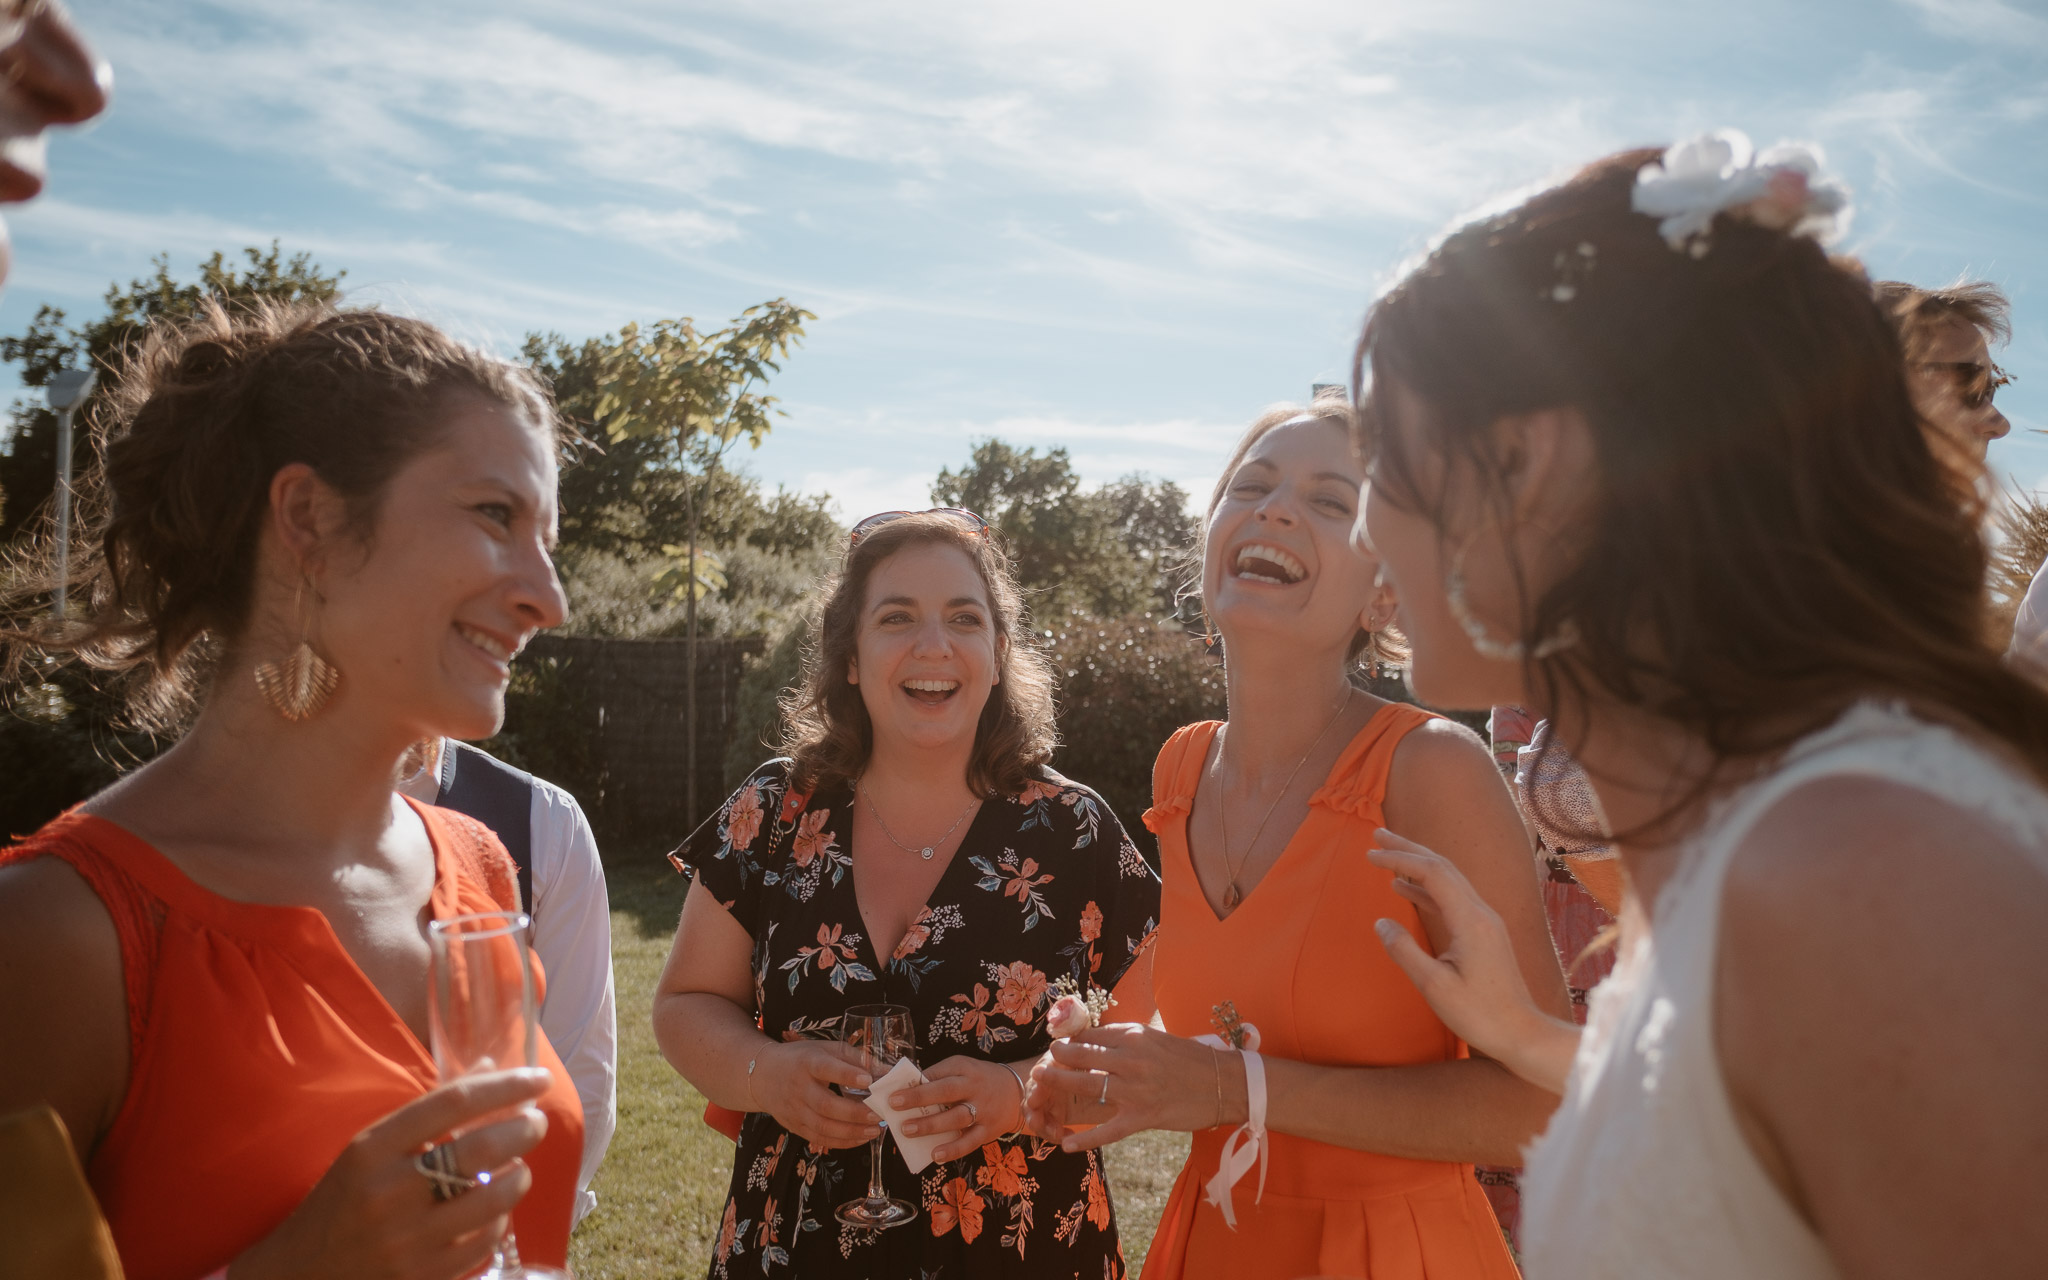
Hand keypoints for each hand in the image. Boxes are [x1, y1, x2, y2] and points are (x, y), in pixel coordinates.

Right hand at [227, 1068, 552, 1279]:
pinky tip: (491, 1209)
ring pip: (493, 1197)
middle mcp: (389, 1192)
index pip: (454, 1103)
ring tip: (516, 1168)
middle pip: (481, 1148)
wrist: (300, 1274)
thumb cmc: (343, 1201)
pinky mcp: (424, 1276)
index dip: (505, 1086)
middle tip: (536, 1122)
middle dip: (524, 1129)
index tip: (537, 1078)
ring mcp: (407, 1239)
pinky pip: (486, 1240)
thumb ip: (429, 1112)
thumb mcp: (369, 1149)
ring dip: (518, 1176)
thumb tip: (491, 1066)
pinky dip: (498, 1219)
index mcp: (372, 1149)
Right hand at [753, 1039, 883, 1150]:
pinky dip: (842, 1142)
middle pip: (825, 1104)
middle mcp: (798, 1088)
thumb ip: (855, 1058)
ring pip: (823, 1127)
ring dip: (851, 1132)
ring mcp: (795, 1110)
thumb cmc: (801, 1059)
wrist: (761, 1075)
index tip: (868, 1080)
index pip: (826, 1069)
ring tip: (874, 1130)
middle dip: (854, 1112)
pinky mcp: (794, 1126)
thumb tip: (886, 1070)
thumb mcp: (825, 1049)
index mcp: (807, 1063)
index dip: (847, 1075)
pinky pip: (819, 1139)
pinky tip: (860, 1138)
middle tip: (878, 1114)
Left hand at [888, 1055, 1030, 1162]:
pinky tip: (935, 1154)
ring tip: (908, 1130)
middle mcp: (975, 1087)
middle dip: (920, 1098)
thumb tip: (906, 1090)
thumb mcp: (961, 1069)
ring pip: (957, 1117)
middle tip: (895, 1105)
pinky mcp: (989, 1131)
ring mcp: (983, 1110)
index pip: (938, 1073)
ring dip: (931, 1125)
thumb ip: (938, 1078)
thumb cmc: (978, 1080)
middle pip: (947, 1091)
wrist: (1016, 1092)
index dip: (916, 1083)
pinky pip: (970, 1141)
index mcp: (964, 1068)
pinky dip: (953, 1149)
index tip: (893, 1092)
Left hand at [1033, 1022, 1239, 1151]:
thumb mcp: (1157, 1038)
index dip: (1068, 1040)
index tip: (1055, 1046)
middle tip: (1040, 1062)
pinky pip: (1108, 1130)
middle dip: (1056, 1058)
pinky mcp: (1143, 1117)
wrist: (1224, 1083)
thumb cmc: (1191, 1059)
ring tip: (1039, 1085)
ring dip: (1058, 1085)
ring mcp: (1136, 1089)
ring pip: (1087, 1085)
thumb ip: (1128, 1039)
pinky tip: (1066, 1145)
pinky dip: (1085, 1139)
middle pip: (1081, 1055)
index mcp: (1135, 1036)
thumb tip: (1097, 1037)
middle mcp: (1132, 1059)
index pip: (1091, 1035)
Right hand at [1369, 828, 1579, 1092]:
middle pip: (1442, 867)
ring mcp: (1485, 921)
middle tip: (1376, 835)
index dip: (1400, 859)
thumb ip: (1405, 951)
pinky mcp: (1484, 933)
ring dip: (1417, 865)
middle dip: (1408, 848)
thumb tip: (1381, 922)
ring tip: (1386, 857)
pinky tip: (1406, 890)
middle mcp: (1481, 912)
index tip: (1369, 855)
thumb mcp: (1434, 986)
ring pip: (1449, 880)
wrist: (1522, 1033)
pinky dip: (1427, 889)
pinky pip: (1452, 898)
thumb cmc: (1480, 1014)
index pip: (1432, 874)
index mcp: (1471, 920)